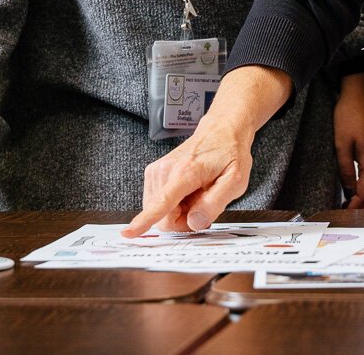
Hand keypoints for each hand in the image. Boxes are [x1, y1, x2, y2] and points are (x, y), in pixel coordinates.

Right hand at [123, 65, 289, 237]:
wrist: (221, 131)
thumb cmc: (229, 154)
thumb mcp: (235, 180)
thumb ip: (215, 204)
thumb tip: (194, 223)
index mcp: (185, 172)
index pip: (162, 202)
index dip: (144, 221)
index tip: (128, 233)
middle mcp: (165, 170)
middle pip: (163, 217)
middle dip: (183, 221)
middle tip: (203, 204)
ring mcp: (157, 171)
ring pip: (160, 212)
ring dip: (180, 212)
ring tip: (197, 194)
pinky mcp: (154, 173)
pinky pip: (158, 204)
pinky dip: (174, 204)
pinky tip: (188, 192)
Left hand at [333, 72, 363, 208]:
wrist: (362, 92)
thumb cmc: (350, 114)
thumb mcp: (341, 143)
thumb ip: (345, 170)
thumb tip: (348, 190)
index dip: (354, 207)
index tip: (342, 214)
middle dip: (361, 205)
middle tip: (345, 213)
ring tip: (350, 203)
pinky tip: (359, 185)